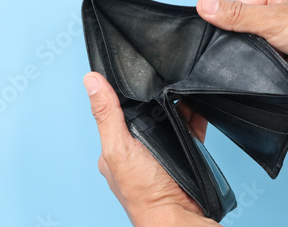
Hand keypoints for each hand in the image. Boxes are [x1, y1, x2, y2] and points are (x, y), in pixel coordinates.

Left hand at [83, 72, 221, 226]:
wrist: (178, 215)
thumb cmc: (144, 192)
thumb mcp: (119, 148)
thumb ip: (107, 115)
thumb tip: (91, 82)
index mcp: (117, 146)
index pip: (118, 110)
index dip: (127, 92)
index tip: (137, 75)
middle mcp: (138, 147)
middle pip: (147, 112)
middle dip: (156, 98)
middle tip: (165, 86)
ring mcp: (161, 149)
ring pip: (169, 118)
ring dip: (177, 105)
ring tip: (182, 92)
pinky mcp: (182, 152)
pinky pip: (189, 128)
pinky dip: (194, 117)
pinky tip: (196, 107)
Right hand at [196, 0, 287, 99]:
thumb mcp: (273, 20)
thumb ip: (237, 16)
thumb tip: (204, 4)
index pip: (243, 3)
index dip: (233, 21)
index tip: (225, 37)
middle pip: (251, 24)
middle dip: (250, 40)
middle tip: (254, 48)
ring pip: (262, 43)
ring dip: (263, 54)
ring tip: (271, 56)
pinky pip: (274, 57)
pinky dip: (273, 64)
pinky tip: (277, 66)